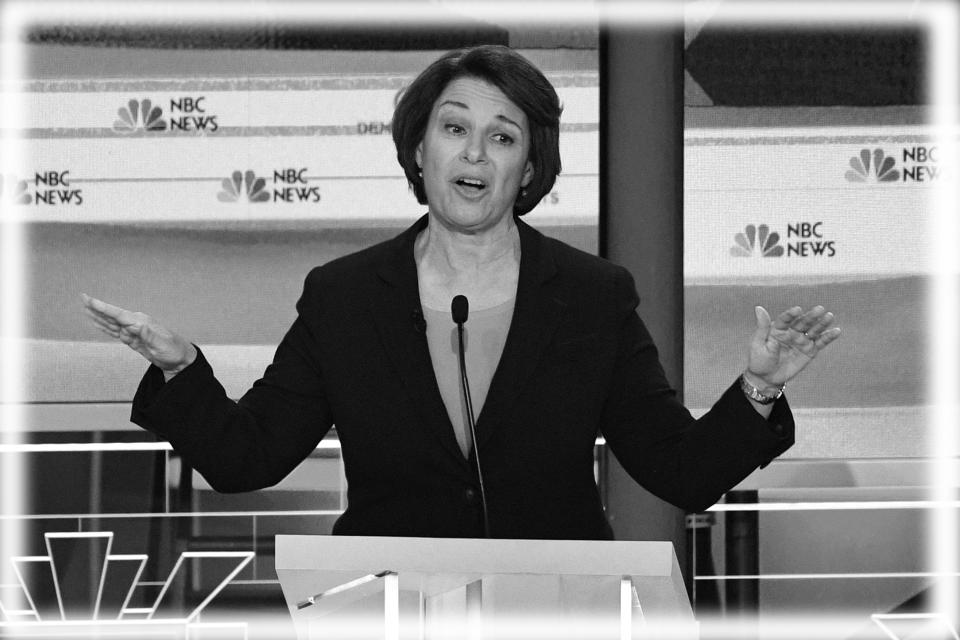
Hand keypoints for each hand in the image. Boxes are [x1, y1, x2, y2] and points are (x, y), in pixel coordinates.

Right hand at [82, 293, 196, 375]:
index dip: (103, 308)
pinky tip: (98, 323)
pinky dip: (105, 327)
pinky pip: (115, 331)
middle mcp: (136, 324)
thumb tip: (136, 325)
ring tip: (85, 308)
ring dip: (98, 316)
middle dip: (97, 307)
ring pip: (111, 323)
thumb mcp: (161, 344)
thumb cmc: (173, 350)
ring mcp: (133, 332)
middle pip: (112, 315)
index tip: (90, 300)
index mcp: (141, 323)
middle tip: (82, 297)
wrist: (179, 359)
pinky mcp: (133, 339)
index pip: (118, 314)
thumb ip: (148, 335)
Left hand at [746, 305, 840, 389]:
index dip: (791, 314)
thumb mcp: (758, 343)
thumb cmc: (759, 360)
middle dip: (811, 316)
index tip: (797, 310)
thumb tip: (758, 308)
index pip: (785, 319)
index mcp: (778, 328)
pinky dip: (828, 337)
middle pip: (802, 322)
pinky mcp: (810, 350)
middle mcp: (791, 332)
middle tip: (820, 309)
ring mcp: (802, 340)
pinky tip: (836, 331)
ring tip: (829, 316)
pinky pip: (820, 342)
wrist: (766, 378)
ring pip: (813, 330)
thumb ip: (762, 327)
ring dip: (822, 323)